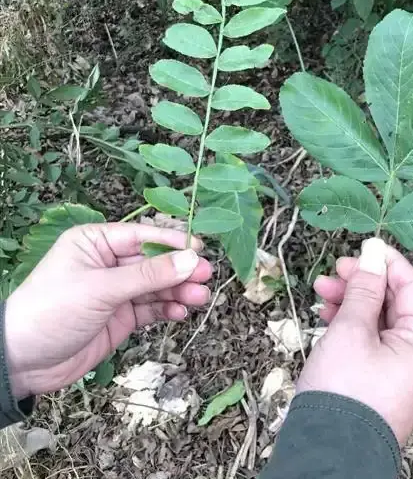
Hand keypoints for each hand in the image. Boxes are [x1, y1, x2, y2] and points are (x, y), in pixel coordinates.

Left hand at [5, 223, 211, 399]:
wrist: (22, 362)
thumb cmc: (52, 310)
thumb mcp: (101, 289)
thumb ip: (148, 276)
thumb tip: (190, 259)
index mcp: (95, 242)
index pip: (142, 236)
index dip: (172, 242)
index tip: (200, 249)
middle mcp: (107, 263)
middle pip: (153, 262)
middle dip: (179, 269)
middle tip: (205, 276)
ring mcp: (114, 291)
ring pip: (155, 286)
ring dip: (177, 291)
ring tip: (199, 298)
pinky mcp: (119, 317)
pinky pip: (149, 308)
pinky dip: (166, 309)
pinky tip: (180, 312)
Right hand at [298, 238, 412, 444]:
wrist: (328, 454)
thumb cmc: (344, 391)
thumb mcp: (352, 330)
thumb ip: (365, 289)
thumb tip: (374, 253)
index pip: (412, 287)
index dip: (386, 262)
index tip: (361, 245)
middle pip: (396, 304)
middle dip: (363, 284)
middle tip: (334, 271)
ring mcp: (405, 373)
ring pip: (381, 322)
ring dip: (353, 303)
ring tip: (322, 291)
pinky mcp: (385, 384)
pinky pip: (374, 343)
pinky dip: (352, 326)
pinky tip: (328, 316)